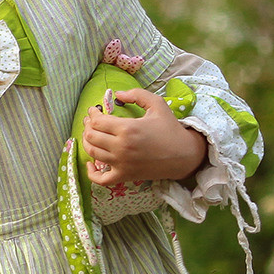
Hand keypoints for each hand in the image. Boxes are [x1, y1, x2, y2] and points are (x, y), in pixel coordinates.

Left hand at [82, 89, 208, 187]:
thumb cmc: (171, 129)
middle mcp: (121, 147)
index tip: (94, 110)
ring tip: (91, 135)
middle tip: (91, 122)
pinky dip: (91, 173)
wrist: (186, 155)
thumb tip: (117, 94)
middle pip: (91, 136)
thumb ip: (137, 94)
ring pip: (92, 153)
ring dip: (87, 142)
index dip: (92, 114)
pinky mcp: (125, 176)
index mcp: (127, 129)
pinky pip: (101, 179)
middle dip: (87, 126)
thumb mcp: (158, 105)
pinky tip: (91, 164)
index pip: (97, 121)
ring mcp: (122, 163)